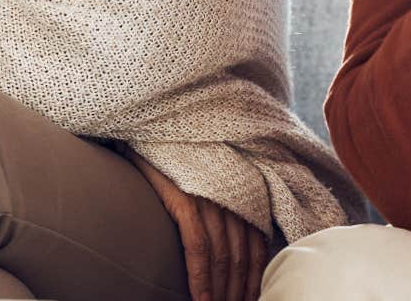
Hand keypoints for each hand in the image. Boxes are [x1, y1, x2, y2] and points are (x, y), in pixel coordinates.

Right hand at [128, 149, 268, 300]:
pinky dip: (201, 278)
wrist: (151, 126)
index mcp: (244, 192)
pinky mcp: (186, 198)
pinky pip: (198, 247)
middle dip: (238, 292)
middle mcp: (233, 195)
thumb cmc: (181, 154)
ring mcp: (210, 197)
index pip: (258, 247)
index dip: (254, 280)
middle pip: (241, 258)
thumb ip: (229, 205)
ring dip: (222, 292)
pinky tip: (201, 299)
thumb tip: (231, 247)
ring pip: (223, 257)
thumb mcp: (214, 177)